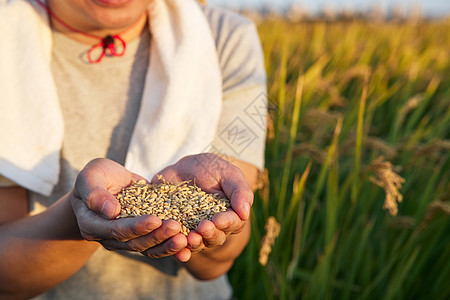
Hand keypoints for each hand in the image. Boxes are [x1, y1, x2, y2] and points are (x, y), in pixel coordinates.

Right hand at [70, 158, 190, 261]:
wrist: (105, 183)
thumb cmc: (96, 177)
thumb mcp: (91, 176)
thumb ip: (95, 193)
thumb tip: (111, 212)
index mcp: (92, 225)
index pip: (116, 230)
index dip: (136, 227)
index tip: (155, 219)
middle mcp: (108, 237)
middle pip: (134, 242)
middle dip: (156, 235)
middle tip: (175, 227)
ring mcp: (125, 239)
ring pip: (147, 247)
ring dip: (166, 244)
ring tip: (185, 237)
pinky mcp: (141, 236)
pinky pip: (156, 245)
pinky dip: (171, 244)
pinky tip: (188, 240)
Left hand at [152, 153, 253, 253]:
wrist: (181, 168)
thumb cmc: (210, 168)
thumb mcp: (227, 173)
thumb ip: (239, 191)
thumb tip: (245, 213)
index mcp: (230, 214)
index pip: (233, 223)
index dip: (226, 223)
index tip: (218, 219)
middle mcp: (214, 227)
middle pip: (216, 238)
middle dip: (211, 234)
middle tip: (203, 226)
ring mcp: (194, 231)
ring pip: (198, 244)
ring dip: (195, 244)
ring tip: (190, 238)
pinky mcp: (176, 231)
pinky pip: (177, 245)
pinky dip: (177, 250)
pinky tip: (178, 251)